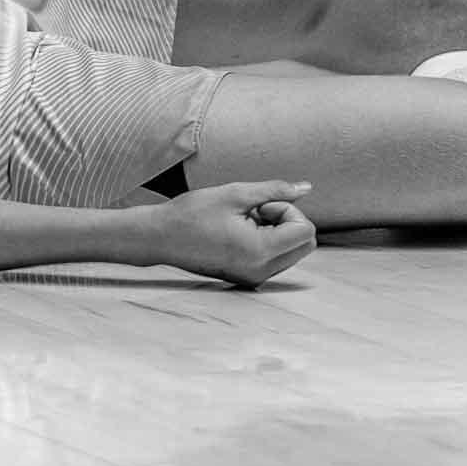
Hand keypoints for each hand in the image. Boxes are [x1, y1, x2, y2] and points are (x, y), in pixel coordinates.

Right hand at [155, 180, 317, 287]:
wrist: (159, 238)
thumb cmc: (192, 214)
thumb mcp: (235, 194)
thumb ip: (275, 190)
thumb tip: (306, 187)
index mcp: (260, 252)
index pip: (305, 230)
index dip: (287, 210)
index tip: (259, 206)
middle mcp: (261, 271)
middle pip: (305, 243)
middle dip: (287, 221)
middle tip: (256, 213)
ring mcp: (254, 278)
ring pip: (292, 250)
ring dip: (276, 231)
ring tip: (243, 222)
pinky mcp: (247, 278)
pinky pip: (275, 258)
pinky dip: (267, 242)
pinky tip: (239, 233)